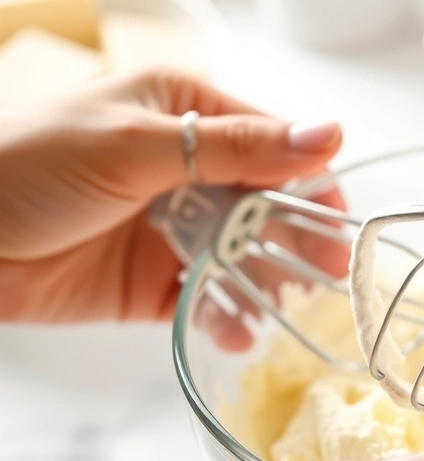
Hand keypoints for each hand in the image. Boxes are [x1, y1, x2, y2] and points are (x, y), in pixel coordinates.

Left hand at [0, 68, 342, 323]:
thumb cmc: (27, 164)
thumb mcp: (137, 144)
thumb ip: (237, 146)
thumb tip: (327, 134)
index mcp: (184, 114)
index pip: (272, 144)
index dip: (310, 182)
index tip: (339, 220)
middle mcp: (184, 168)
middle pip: (266, 204)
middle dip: (295, 239)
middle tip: (325, 275)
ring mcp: (170, 226)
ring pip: (242, 254)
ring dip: (265, 281)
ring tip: (282, 307)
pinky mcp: (151, 280)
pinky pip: (207, 297)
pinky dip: (227, 314)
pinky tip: (239, 329)